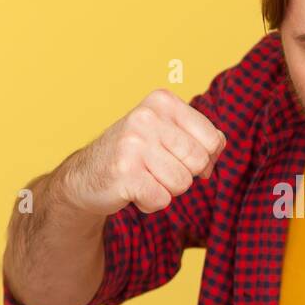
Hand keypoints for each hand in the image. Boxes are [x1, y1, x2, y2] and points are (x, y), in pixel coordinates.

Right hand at [58, 89, 225, 215]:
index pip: (212, 139)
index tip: (180, 159)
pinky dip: (150, 204)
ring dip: (166, 190)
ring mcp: (133, 144)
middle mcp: (146, 117)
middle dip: (184, 176)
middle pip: (199, 162)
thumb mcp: (167, 133)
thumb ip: (199, 135)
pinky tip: (132, 191)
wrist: (84, 176)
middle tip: (156, 170)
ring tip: (143, 179)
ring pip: (182, 183)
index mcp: (162, 101)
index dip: (204, 158)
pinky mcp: (124, 172)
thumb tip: (219, 146)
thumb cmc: (135, 155)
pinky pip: (161, 200)